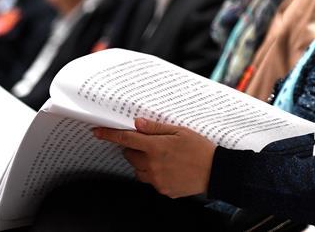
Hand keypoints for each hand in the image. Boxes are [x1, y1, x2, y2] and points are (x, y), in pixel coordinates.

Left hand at [94, 118, 215, 197]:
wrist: (216, 171)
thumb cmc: (201, 149)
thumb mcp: (181, 131)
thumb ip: (157, 128)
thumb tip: (138, 124)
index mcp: (156, 147)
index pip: (126, 139)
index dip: (109, 135)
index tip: (98, 132)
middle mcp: (152, 165)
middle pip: (130, 154)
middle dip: (135, 147)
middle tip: (152, 143)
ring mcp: (156, 179)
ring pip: (137, 169)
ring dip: (143, 162)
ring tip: (163, 157)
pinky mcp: (161, 189)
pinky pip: (150, 180)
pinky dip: (154, 173)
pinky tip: (170, 167)